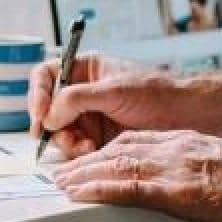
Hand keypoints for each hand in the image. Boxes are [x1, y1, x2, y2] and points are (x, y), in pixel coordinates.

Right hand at [27, 54, 180, 157]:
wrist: (184, 117)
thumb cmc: (156, 93)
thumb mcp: (114, 90)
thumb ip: (77, 99)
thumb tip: (47, 115)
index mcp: (84, 69)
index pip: (46, 76)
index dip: (37, 93)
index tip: (39, 113)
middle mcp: (82, 92)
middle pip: (47, 108)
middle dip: (51, 124)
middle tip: (58, 135)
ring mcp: (88, 116)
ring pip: (58, 131)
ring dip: (66, 141)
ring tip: (85, 145)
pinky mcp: (96, 138)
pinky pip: (74, 147)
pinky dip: (77, 151)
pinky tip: (91, 150)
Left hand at [51, 130, 221, 221]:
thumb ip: (205, 171)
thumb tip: (199, 186)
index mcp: (191, 142)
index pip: (140, 140)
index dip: (111, 148)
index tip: (94, 156)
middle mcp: (178, 148)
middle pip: (121, 148)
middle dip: (89, 159)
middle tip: (65, 170)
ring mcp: (174, 168)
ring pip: (116, 164)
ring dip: (84, 174)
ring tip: (62, 183)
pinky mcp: (175, 191)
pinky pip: (126, 187)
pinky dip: (98, 189)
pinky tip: (81, 193)